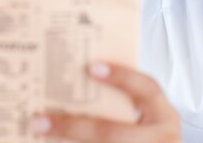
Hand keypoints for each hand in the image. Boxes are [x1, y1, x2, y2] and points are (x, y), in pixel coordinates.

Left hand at [31, 61, 181, 141]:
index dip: (121, 76)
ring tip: (38, 131)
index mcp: (164, 116)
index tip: (91, 66)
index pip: (146, 88)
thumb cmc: (148, 131)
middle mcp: (160, 139)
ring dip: (66, 140)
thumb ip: (123, 96)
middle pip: (113, 133)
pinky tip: (51, 142)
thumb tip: (77, 74)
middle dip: (72, 127)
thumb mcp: (147, 113)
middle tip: (40, 120)